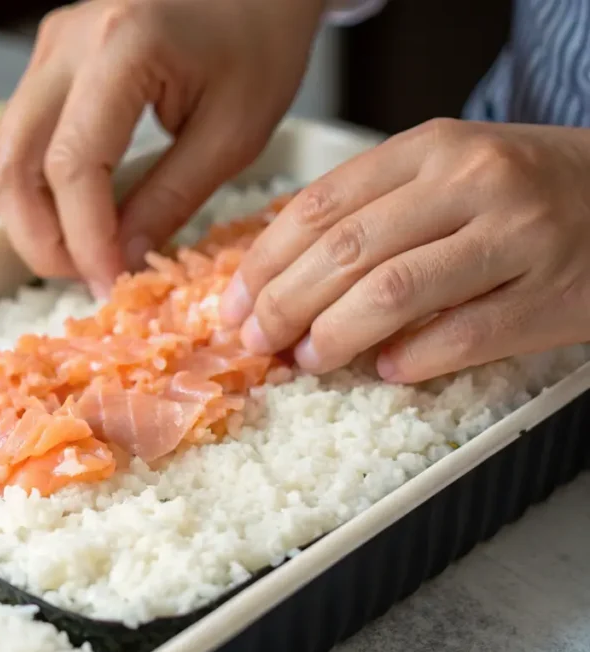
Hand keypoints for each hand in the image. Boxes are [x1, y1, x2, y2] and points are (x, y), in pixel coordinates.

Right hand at [0, 0, 325, 296]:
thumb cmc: (260, 44)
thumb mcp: (233, 133)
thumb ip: (171, 198)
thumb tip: (122, 258)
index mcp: (121, 48)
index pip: (72, 166)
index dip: (85, 239)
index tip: (109, 283)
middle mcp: (67, 42)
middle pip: (12, 163)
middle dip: (40, 239)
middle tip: (87, 277)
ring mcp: (50, 46)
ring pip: (5, 155)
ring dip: (32, 218)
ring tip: (84, 253)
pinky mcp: (49, 59)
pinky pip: (21, 138)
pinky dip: (39, 189)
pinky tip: (79, 216)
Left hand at [220, 119, 589, 382]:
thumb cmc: (520, 189)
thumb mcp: (443, 171)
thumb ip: (369, 210)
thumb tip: (278, 277)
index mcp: (429, 148)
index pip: (318, 207)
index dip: (263, 264)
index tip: (234, 305)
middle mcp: (470, 182)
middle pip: (344, 252)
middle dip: (283, 306)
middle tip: (258, 342)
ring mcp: (515, 237)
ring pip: (393, 293)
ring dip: (335, 336)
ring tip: (309, 360)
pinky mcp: (549, 296)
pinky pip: (462, 337)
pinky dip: (411, 360)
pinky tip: (386, 370)